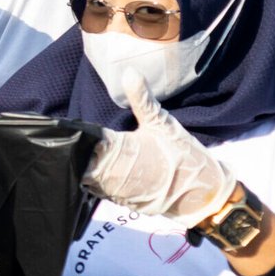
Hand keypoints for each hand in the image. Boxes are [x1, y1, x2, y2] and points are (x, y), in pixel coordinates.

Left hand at [82, 71, 238, 227]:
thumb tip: (129, 71)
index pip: (87, 143)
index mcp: (123, 150)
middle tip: (75, 143)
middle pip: (82, 164)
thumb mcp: (162, 123)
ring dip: (86, 170)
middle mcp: (116, 174)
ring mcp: (118, 192)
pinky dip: (97, 183)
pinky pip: (100, 193)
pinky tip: (100, 171)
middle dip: (78, 154)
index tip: (71, 127)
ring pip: (88, 181)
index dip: (78, 136)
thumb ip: (142, 98)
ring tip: (86, 156)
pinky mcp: (123, 204)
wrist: (203, 191)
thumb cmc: (182, 153)